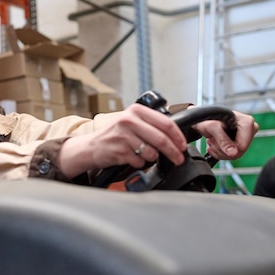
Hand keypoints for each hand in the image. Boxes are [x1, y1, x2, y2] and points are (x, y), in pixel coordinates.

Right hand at [58, 104, 187, 177]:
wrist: (91, 146)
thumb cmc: (114, 135)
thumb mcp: (131, 122)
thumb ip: (151, 124)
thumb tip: (176, 136)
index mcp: (136, 111)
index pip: (166, 123)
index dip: (178, 137)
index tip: (183, 146)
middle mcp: (129, 121)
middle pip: (161, 139)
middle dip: (174, 152)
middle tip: (178, 159)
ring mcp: (123, 136)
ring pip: (152, 152)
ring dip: (153, 158)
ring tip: (144, 155)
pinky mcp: (119, 151)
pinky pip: (140, 161)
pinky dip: (140, 163)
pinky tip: (132, 158)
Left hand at [194, 110, 257, 159]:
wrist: (204, 119)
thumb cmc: (208, 119)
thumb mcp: (212, 128)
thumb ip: (223, 140)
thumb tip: (233, 154)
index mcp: (247, 123)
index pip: (241, 147)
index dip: (226, 148)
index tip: (214, 140)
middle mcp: (250, 129)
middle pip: (238, 152)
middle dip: (221, 150)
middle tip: (211, 140)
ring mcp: (247, 136)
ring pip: (235, 155)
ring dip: (219, 151)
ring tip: (211, 140)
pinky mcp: (242, 141)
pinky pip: (233, 155)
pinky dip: (220, 152)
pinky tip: (214, 144)